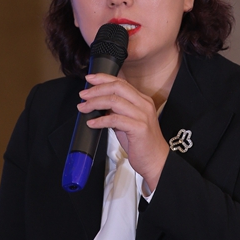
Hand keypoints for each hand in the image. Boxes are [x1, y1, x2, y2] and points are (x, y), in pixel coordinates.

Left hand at [78, 73, 168, 191]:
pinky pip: (115, 120)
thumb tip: (98, 103)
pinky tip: (92, 123)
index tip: (89, 78)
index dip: (103, 78)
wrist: (156, 160)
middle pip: (117, 87)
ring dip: (95, 103)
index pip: (121, 82)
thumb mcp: (127, 121)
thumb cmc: (140, 142)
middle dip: (96, 89)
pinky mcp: (139, 128)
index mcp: (142, 100)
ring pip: (114, 101)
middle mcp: (144, 104)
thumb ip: (116, 111)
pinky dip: (100, 121)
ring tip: (83, 108)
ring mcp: (142, 115)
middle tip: (83, 95)